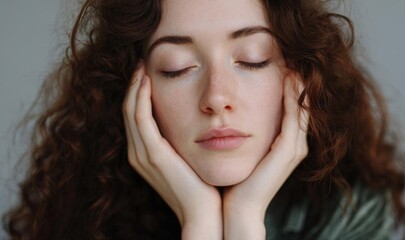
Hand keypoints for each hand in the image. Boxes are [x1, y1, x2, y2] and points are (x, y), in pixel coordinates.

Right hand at [123, 62, 221, 238]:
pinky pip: (140, 118)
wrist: (203, 213)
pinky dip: (141, 98)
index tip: (146, 74)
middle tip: (140, 64)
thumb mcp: (186, 159)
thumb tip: (191, 121)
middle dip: (133, 86)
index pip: (135, 117)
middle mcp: (138, 153)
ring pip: (131, 111)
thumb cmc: (200, 186)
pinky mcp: (153, 154)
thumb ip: (180, 142)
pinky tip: (147, 81)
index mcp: (145, 154)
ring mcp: (142, 154)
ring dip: (135, 87)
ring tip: (141, 66)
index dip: (137, 94)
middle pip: (129, 110)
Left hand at [222, 71, 308, 238]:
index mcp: (284, 143)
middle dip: (296, 82)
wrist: (237, 206)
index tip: (280, 63)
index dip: (288, 86)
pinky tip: (288, 79)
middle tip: (291, 56)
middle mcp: (294, 144)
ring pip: (300, 108)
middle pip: (300, 105)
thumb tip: (231, 110)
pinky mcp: (289, 151)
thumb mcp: (243, 148)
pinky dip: (293, 98)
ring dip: (297, 85)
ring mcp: (295, 148)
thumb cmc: (236, 178)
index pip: (291, 108)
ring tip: (292, 62)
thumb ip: (244, 130)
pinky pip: (294, 118)